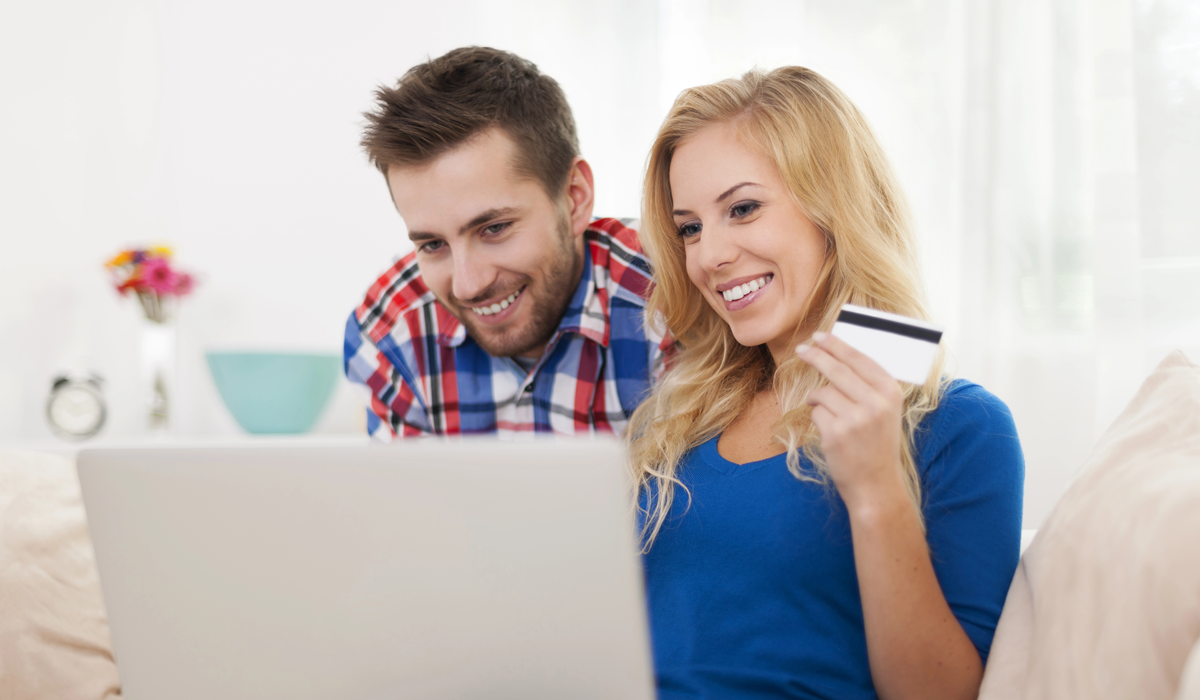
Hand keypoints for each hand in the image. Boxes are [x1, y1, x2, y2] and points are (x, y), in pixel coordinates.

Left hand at [795, 332, 905, 508]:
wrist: (876, 485)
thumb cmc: (877, 445)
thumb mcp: (885, 411)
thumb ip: (868, 386)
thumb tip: (837, 355)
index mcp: (891, 392)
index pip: (860, 359)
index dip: (838, 345)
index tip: (820, 335)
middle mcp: (876, 403)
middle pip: (837, 369)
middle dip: (816, 356)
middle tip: (801, 349)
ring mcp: (855, 418)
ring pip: (822, 392)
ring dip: (818, 400)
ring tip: (830, 415)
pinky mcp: (836, 433)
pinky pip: (816, 413)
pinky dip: (818, 418)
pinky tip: (831, 432)